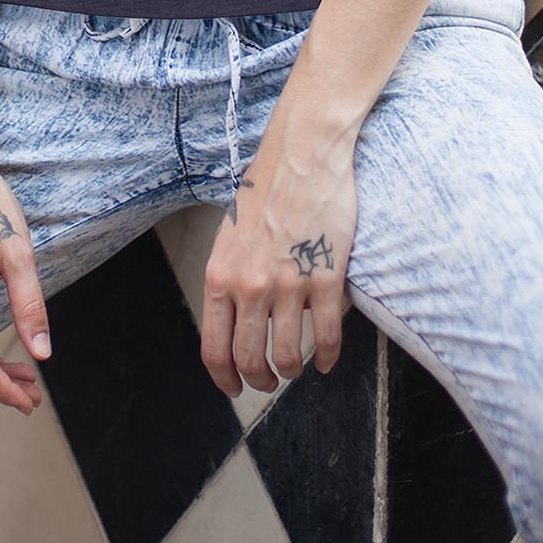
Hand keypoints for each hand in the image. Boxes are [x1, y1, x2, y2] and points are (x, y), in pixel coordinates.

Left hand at [200, 124, 356, 395]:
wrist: (302, 154)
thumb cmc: (266, 189)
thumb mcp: (229, 236)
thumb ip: (228, 279)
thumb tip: (231, 320)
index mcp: (220, 275)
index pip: (214, 348)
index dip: (225, 378)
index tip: (235, 387)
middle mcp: (250, 286)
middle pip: (249, 360)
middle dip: (260, 380)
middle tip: (269, 381)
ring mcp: (288, 284)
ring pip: (288, 356)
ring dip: (292, 370)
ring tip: (296, 367)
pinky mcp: (325, 278)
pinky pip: (327, 337)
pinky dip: (328, 357)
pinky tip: (328, 360)